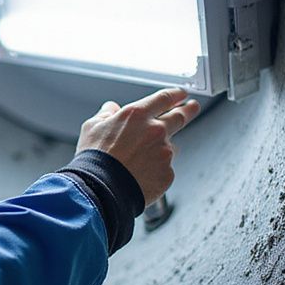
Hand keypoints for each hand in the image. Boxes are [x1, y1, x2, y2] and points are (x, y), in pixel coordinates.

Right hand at [75, 88, 200, 204]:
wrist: (101, 190)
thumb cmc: (95, 159)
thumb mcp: (92, 127)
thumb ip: (106, 113)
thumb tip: (111, 109)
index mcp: (137, 115)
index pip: (164, 98)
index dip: (176, 94)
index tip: (181, 94)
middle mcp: (155, 131)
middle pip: (180, 116)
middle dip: (188, 110)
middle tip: (192, 107)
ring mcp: (164, 153)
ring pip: (169, 146)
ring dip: (161, 148)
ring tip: (141, 159)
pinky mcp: (167, 173)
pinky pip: (165, 168)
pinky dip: (156, 169)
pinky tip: (140, 174)